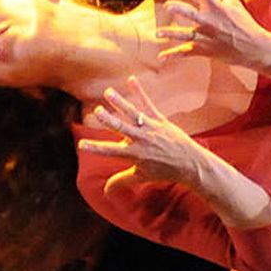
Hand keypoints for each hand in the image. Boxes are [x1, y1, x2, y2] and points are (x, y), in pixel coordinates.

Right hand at [75, 74, 215, 194]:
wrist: (189, 163)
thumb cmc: (164, 172)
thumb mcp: (140, 177)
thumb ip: (121, 181)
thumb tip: (105, 191)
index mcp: (134, 154)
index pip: (109, 151)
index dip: (95, 148)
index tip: (81, 145)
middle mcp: (141, 140)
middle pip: (121, 128)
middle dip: (108, 120)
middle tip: (97, 111)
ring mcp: (150, 129)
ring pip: (132, 113)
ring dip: (120, 102)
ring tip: (109, 92)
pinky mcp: (160, 120)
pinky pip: (148, 104)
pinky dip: (140, 92)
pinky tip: (131, 79)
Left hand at [156, 0, 270, 74]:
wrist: (254, 48)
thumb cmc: (244, 24)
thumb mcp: (235, 4)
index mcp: (216, 8)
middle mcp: (209, 22)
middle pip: (191, 14)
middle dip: (180, 10)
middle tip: (168, 6)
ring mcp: (206, 37)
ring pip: (184, 35)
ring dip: (170, 34)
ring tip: (157, 33)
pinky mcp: (204, 50)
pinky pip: (185, 53)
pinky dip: (172, 55)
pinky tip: (160, 57)